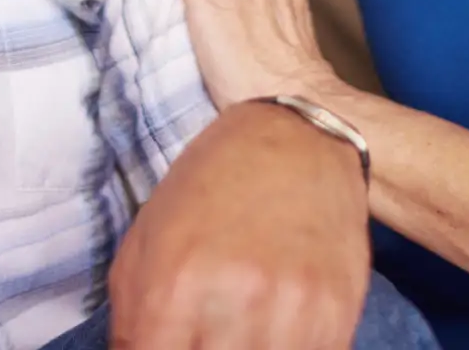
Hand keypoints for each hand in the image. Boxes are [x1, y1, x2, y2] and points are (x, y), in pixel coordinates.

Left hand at [109, 102, 370, 349]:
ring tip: (236, 330)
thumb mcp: (145, 241)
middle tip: (201, 334)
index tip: (166, 345)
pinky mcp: (338, 313)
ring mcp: (293, 309)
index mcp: (176, 281)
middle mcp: (236, 298)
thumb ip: (131, 320)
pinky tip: (273, 330)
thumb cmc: (210, 187)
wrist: (297, 138)